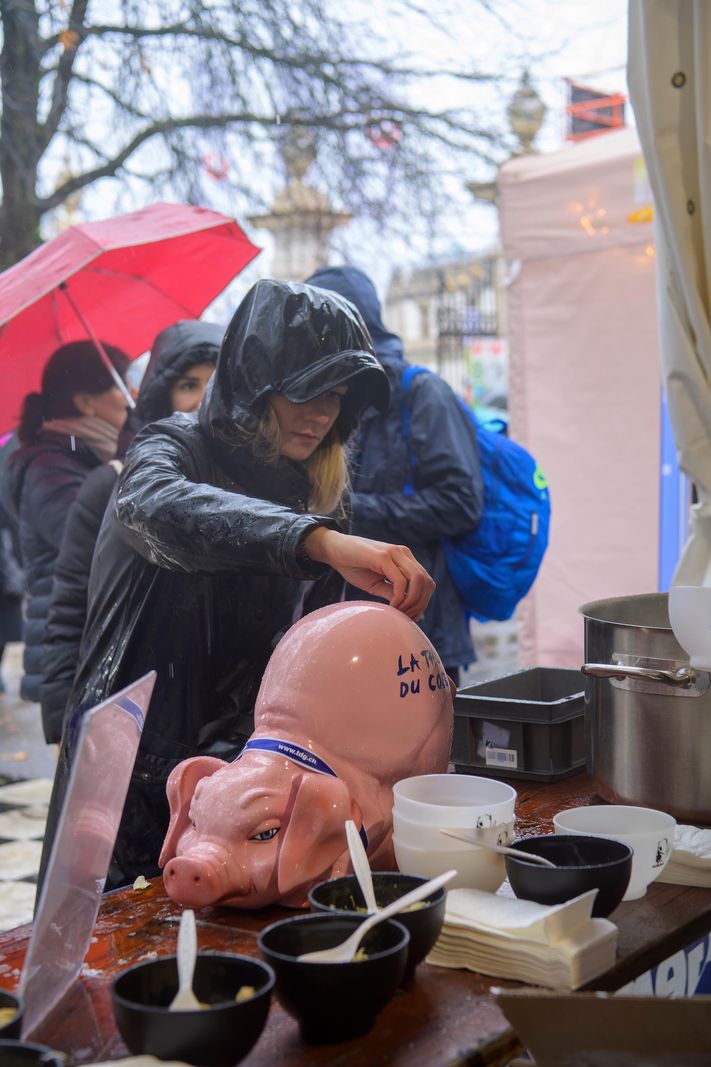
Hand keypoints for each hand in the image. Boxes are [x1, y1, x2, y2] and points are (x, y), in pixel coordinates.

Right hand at [303, 528, 434, 619]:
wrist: (334, 549)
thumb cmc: (354, 566)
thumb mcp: (377, 584)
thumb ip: (393, 593)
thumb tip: (408, 609)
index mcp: (405, 559)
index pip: (427, 582)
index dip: (423, 602)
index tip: (411, 616)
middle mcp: (404, 554)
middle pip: (427, 582)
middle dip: (420, 604)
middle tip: (407, 617)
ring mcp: (395, 553)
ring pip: (418, 580)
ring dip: (412, 601)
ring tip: (399, 612)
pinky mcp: (383, 557)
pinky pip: (400, 581)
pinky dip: (399, 597)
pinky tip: (391, 606)